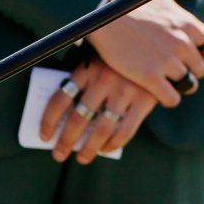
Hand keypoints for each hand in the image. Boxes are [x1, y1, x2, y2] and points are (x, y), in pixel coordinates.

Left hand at [40, 56, 155, 163]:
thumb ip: (85, 78)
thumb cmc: (122, 55)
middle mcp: (104, 79)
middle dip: (66, 142)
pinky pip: (125, 131)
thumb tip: (64, 114)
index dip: (49, 121)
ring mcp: (125, 90)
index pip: (60, 99)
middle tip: (59, 154)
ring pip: (100, 130)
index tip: (45, 136)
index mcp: (88, 67)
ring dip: (88, 149)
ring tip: (82, 158)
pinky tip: (105, 149)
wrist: (158, 45)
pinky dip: (112, 145)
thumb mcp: (99, 57)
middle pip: (78, 119)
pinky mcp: (144, 100)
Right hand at [87, 0, 203, 104]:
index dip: (203, 52)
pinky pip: (172, 99)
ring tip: (166, 81)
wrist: (99, 13)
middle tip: (174, 68)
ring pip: (189, 84)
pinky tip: (156, 91)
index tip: (191, 53)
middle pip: (201, 68)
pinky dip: (167, 98)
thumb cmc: (131, 0)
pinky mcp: (149, 78)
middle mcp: (182, 43)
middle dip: (190, 69)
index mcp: (188, 23)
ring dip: (179, 85)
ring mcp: (167, 61)